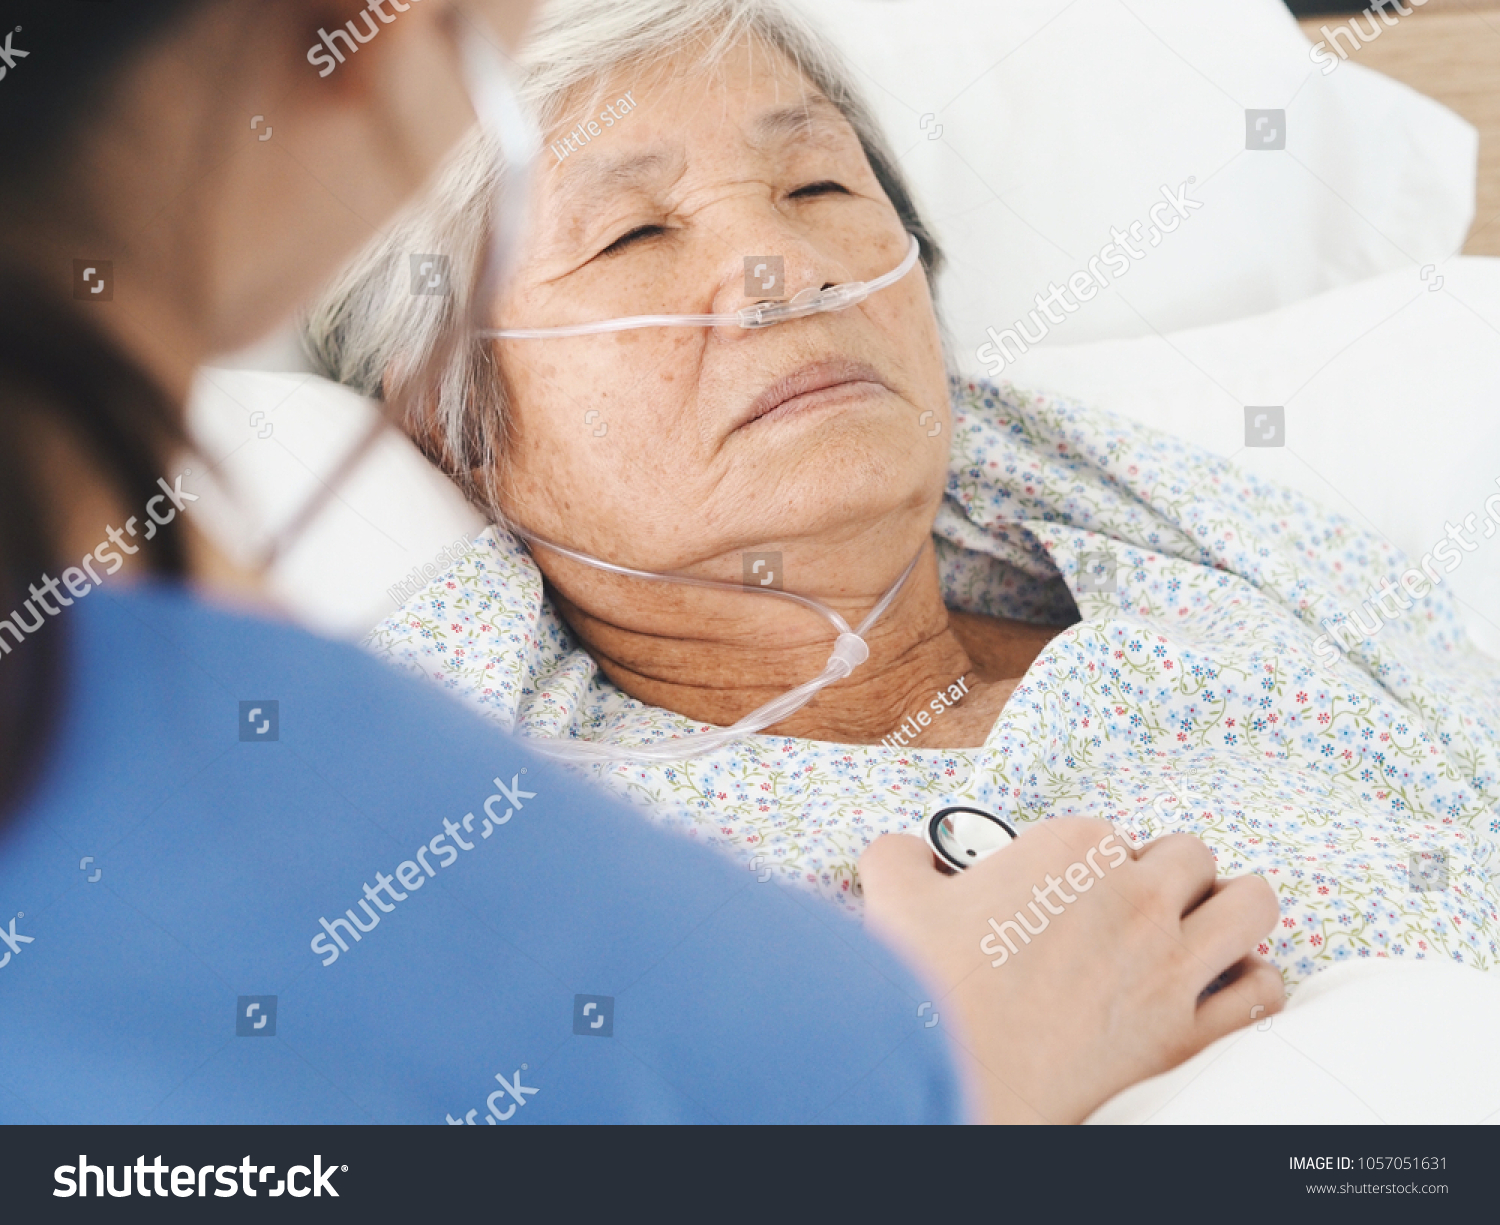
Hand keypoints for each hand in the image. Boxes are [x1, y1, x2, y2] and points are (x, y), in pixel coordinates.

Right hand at [860, 818, 1283, 1122]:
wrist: (951, 1071)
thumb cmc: (925, 985)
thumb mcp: (896, 897)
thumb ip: (903, 859)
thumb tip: (904, 854)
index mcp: (1070, 850)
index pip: (1110, 834)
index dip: (1094, 864)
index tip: (1073, 893)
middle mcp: (1133, 896)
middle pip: (1192, 857)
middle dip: (1172, 875)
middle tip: (1142, 906)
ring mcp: (1168, 965)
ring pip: (1251, 906)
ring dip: (1235, 910)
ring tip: (1210, 928)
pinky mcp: (1186, 1034)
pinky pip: (1261, 994)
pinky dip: (1253, 986)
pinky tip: (1225, 989)